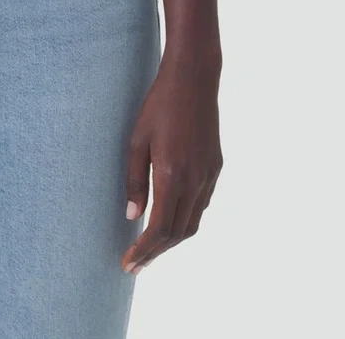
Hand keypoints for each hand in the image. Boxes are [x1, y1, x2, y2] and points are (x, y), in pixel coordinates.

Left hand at [121, 50, 222, 273]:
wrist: (193, 80)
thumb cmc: (158, 107)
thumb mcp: (137, 141)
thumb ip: (134, 181)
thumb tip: (132, 216)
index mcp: (172, 176)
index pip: (159, 229)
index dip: (144, 251)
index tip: (128, 265)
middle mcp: (196, 181)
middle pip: (178, 233)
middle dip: (156, 252)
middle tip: (135, 264)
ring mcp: (210, 175)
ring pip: (193, 222)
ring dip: (171, 240)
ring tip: (150, 247)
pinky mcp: (216, 166)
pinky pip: (201, 204)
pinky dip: (185, 220)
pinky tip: (170, 218)